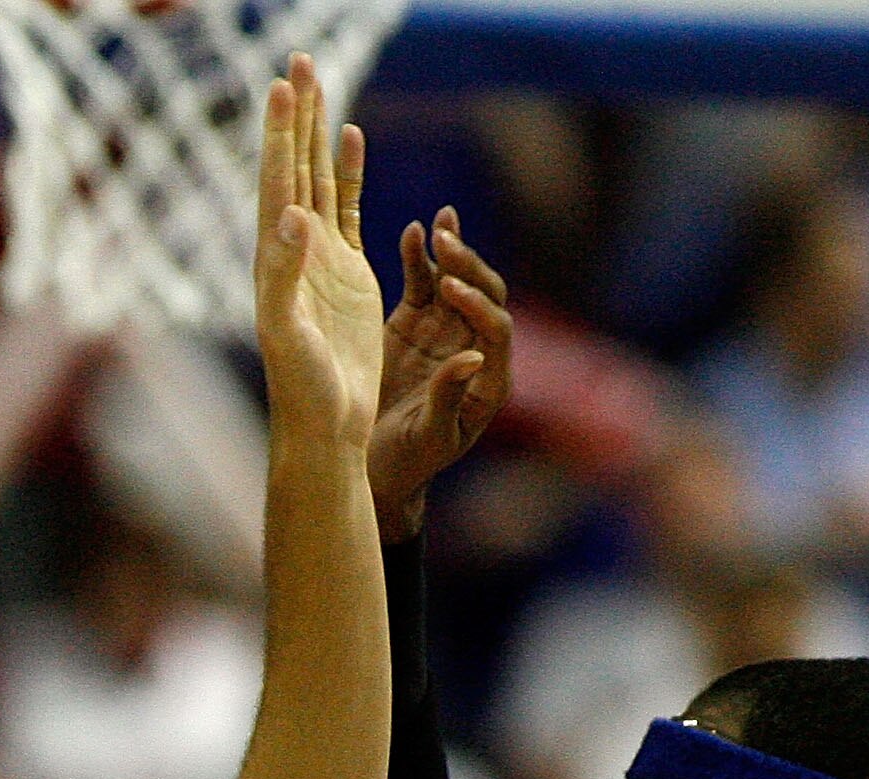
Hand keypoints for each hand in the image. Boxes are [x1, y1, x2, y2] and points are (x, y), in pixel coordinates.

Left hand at [254, 56, 385, 453]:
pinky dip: (349, 172)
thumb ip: (286, 274)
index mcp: (273, 262)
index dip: (277, 136)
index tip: (280, 87)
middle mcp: (291, 253)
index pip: (275, 184)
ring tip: (317, 81)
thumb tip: (291, 215)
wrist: (324, 425)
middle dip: (295, 116)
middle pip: (292, 168)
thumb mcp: (288, 333)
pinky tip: (349, 138)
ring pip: (318, 179)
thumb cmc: (301, 390)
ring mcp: (320, 258)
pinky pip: (347, 208)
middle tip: (298, 60)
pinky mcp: (347, 272)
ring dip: (315, 133)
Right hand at [369, 208, 513, 541]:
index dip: (477, 306)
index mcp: (487, 381)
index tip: (450, 289)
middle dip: (468, 267)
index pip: (495, 328)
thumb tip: (472, 357)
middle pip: (485, 295)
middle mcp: (472, 350)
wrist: (372, 467)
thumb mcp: (427, 438)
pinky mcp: (413, 326)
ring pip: (457, 282)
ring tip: (442, 221)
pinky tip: (413, 232)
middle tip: (447, 243)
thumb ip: (448, 398)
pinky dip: (418, 259)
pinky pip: (421, 285)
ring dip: (452, 250)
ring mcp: (443, 334)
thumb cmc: (404, 464)